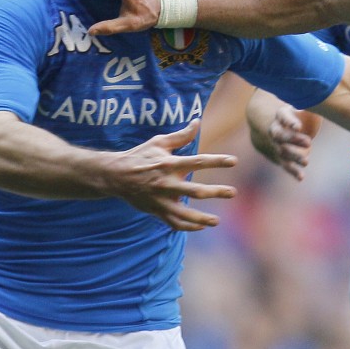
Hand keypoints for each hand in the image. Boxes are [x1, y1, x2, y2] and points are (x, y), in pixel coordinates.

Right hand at [106, 120, 237, 230]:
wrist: (115, 176)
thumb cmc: (140, 156)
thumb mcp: (159, 142)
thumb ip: (181, 135)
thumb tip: (197, 122)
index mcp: (170, 164)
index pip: (198, 162)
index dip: (217, 161)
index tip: (234, 161)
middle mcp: (167, 183)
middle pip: (195, 191)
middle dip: (216, 192)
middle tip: (233, 192)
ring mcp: (161, 199)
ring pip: (184, 214)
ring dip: (201, 218)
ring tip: (216, 221)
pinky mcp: (156, 210)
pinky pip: (174, 223)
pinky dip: (187, 227)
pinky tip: (201, 226)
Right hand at [263, 105, 321, 180]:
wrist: (276, 125)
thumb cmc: (298, 114)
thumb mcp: (305, 106)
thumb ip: (313, 104)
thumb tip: (326, 98)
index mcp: (281, 114)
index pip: (283, 116)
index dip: (289, 122)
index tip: (297, 126)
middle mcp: (276, 129)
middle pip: (280, 135)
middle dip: (293, 139)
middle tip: (309, 142)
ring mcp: (277, 144)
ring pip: (282, 151)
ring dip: (294, 156)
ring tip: (306, 161)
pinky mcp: (281, 157)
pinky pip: (285, 165)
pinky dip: (293, 171)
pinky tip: (301, 177)